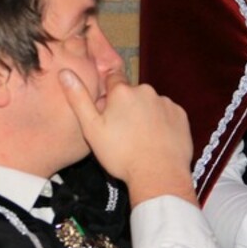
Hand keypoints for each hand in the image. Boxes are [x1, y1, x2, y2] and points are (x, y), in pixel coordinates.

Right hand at [59, 70, 196, 207]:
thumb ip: (78, 98)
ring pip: (150, 104)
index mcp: (123, 91)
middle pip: (132, 94)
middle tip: (122, 132)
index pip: (112, 79)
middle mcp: (146, 90)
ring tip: (141, 140)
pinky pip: (167, 114)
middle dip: (127, 107)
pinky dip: (162, 123)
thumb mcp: (92, 129)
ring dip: (145, 115)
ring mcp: (166, 102)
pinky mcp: (181, 115)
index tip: (108, 113)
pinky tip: (157, 141)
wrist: (158, 175)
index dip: (109, 95)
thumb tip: (64, 72)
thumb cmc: (120, 154)